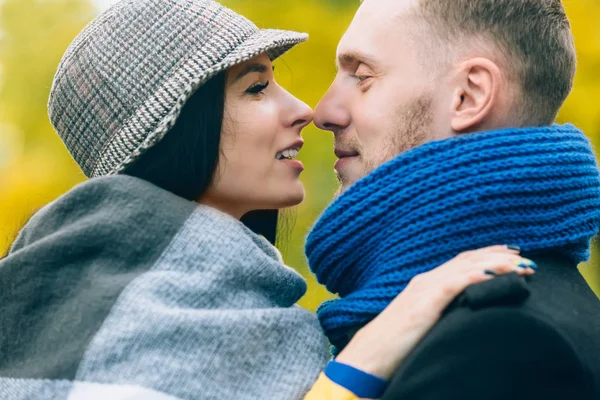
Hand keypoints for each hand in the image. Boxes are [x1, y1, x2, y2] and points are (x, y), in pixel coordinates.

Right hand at [335, 245, 534, 379]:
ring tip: (522, 266)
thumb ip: (442, 313)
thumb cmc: (395, 344)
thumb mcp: (423, 323)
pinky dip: (477, 275)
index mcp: (426, 284)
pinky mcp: (425, 302)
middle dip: (499, 256)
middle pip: (468, 259)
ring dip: (497, 264)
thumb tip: (466, 314)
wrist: (370, 354)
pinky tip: (495, 274)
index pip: (461, 262)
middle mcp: (426, 280)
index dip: (487, 255)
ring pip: (466, 267)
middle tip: (525, 257)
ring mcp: (425, 288)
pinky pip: (456, 283)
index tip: (511, 255)